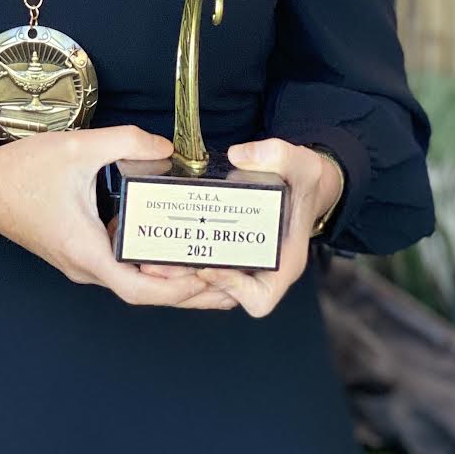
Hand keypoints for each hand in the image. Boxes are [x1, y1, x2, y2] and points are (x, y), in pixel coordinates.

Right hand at [0, 125, 238, 309]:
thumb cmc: (21, 172)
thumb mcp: (77, 148)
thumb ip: (125, 143)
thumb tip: (166, 148)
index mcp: (86, 252)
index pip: (140, 289)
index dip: (179, 289)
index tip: (212, 279)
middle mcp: (85, 267)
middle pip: (143, 291)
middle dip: (187, 290)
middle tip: (229, 279)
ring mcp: (80, 262)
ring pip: (132, 280)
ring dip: (169, 278)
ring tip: (209, 263)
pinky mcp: (77, 250)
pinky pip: (120, 264)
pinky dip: (148, 262)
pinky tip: (168, 243)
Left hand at [136, 138, 339, 317]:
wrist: (302, 181)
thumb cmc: (304, 179)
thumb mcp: (300, 162)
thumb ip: (277, 154)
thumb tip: (239, 155)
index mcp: (284, 262)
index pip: (260, 299)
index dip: (233, 288)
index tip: (207, 265)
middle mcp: (264, 269)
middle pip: (224, 294)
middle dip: (190, 283)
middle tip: (158, 266)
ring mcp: (245, 262)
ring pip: (210, 283)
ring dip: (181, 274)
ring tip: (150, 259)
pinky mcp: (229, 250)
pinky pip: (205, 263)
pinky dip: (185, 258)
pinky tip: (160, 242)